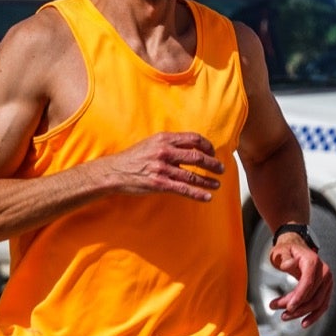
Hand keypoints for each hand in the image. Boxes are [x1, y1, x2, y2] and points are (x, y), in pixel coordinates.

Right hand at [105, 131, 223, 200]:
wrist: (114, 171)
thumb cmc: (133, 157)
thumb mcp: (151, 143)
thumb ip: (169, 143)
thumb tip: (188, 146)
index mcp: (164, 139)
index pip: (193, 139)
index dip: (207, 145)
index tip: (213, 152)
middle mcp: (165, 152)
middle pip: (197, 156)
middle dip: (212, 164)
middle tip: (221, 169)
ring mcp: (163, 168)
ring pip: (193, 175)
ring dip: (208, 181)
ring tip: (217, 184)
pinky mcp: (160, 184)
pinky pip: (184, 189)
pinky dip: (198, 194)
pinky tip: (207, 197)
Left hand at [267, 236, 333, 327]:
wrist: (296, 248)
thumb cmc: (286, 250)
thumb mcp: (280, 251)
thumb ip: (283, 258)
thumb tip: (288, 265)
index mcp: (313, 261)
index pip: (308, 283)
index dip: (299, 297)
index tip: (287, 308)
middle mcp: (324, 272)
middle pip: (312, 295)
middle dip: (296, 307)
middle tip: (279, 311)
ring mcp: (327, 281)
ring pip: (317, 303)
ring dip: (302, 313)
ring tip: (284, 316)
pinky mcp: (326, 289)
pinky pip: (322, 305)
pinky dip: (314, 315)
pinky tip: (304, 323)